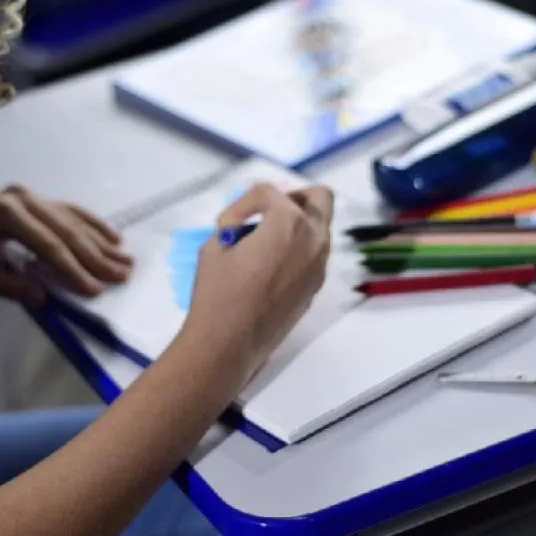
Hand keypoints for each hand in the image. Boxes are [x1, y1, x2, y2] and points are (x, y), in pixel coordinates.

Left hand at [0, 186, 132, 306]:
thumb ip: (8, 285)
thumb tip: (44, 298)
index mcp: (4, 212)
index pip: (48, 245)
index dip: (72, 269)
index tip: (94, 290)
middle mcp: (21, 198)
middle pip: (66, 231)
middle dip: (96, 257)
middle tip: (122, 276)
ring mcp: (30, 195)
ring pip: (73, 221)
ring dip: (101, 243)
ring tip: (126, 261)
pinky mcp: (36, 198)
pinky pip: (71, 210)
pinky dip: (93, 224)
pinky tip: (114, 238)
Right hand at [181, 183, 333, 376]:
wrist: (230, 342)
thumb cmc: (218, 291)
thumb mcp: (215, 246)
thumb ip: (237, 227)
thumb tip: (247, 231)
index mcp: (289, 223)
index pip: (269, 192)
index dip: (241, 204)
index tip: (224, 227)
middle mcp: (314, 240)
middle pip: (319, 198)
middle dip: (292, 198)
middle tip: (267, 213)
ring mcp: (319, 265)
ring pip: (320, 229)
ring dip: (297, 225)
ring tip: (264, 242)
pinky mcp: (315, 287)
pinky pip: (314, 255)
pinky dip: (297, 250)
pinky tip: (270, 266)